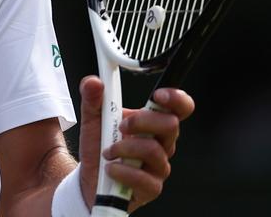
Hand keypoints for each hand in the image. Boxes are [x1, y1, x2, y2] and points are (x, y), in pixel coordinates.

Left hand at [77, 75, 194, 211]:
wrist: (91, 180)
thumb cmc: (99, 149)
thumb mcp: (92, 121)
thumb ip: (93, 100)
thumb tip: (92, 82)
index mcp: (152, 123)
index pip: (179, 108)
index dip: (176, 99)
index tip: (157, 95)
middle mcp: (161, 143)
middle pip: (171, 125)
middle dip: (142, 121)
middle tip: (121, 126)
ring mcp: (158, 166)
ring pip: (154, 151)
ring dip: (124, 148)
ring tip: (108, 152)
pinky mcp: (151, 187)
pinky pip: (144, 179)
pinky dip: (122, 171)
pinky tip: (111, 170)